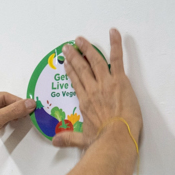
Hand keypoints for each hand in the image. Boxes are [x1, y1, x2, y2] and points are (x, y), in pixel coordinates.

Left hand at [0, 92, 34, 171]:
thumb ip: (13, 111)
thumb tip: (29, 103)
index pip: (3, 96)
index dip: (17, 101)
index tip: (30, 106)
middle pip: (4, 104)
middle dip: (16, 108)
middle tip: (28, 113)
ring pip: (3, 113)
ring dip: (12, 116)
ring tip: (22, 119)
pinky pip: (1, 122)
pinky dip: (8, 123)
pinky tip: (13, 125)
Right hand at [52, 28, 142, 148]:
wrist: (116, 138)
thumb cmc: (101, 140)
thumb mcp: (84, 140)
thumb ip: (69, 139)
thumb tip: (54, 142)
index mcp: (84, 102)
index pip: (76, 82)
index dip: (70, 71)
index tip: (67, 63)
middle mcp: (92, 90)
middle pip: (81, 69)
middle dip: (74, 56)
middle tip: (68, 47)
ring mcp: (105, 83)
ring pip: (94, 61)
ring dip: (87, 48)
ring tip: (81, 39)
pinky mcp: (120, 81)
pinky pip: (116, 59)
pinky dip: (115, 44)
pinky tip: (114, 32)